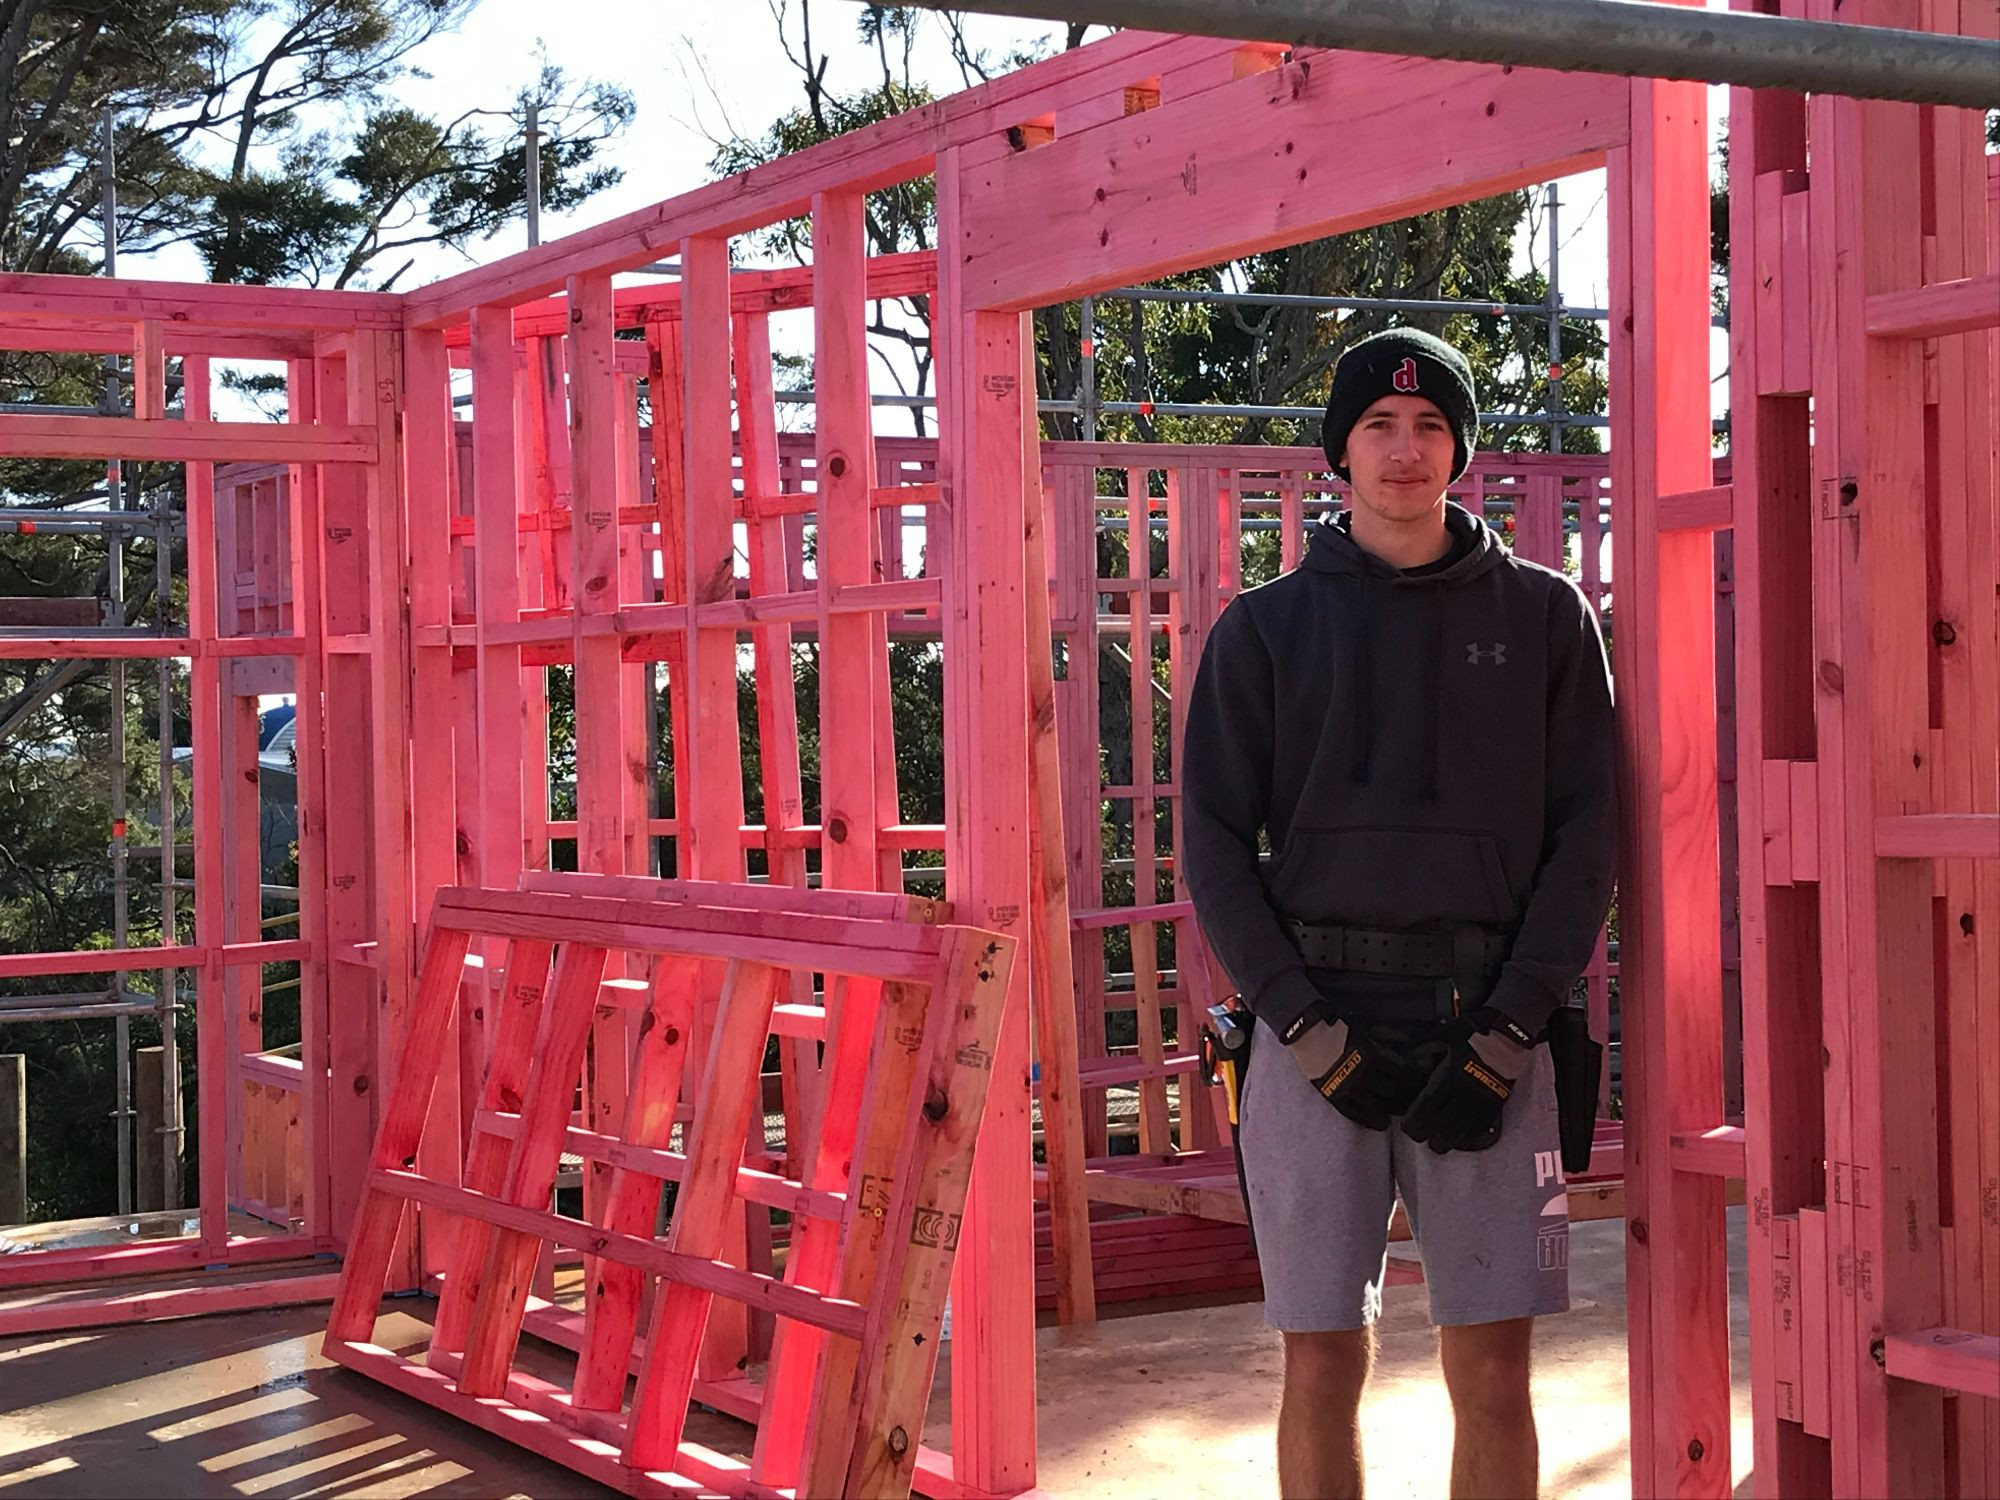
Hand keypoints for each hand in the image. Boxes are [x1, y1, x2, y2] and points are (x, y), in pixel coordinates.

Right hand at [1286, 1015, 1431, 1131]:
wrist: (1306, 1032)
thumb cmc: (1337, 1026)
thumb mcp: (1366, 1026)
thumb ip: (1388, 1036)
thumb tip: (1408, 1043)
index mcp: (1372, 1055)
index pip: (1403, 1074)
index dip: (1417, 1081)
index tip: (1426, 1084)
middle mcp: (1362, 1074)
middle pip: (1394, 1092)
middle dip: (1409, 1097)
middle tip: (1421, 1102)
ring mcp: (1347, 1087)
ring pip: (1378, 1104)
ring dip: (1394, 1109)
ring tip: (1406, 1113)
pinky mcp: (1334, 1095)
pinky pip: (1354, 1113)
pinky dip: (1369, 1120)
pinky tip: (1382, 1124)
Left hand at [1399, 1008, 1533, 1153]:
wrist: (1508, 1035)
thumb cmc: (1473, 1033)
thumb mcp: (1442, 1034)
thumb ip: (1420, 1047)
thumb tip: (1399, 1055)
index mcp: (1450, 1076)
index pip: (1428, 1107)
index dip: (1415, 1121)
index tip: (1407, 1126)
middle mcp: (1466, 1093)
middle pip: (1442, 1124)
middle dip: (1427, 1134)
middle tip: (1417, 1136)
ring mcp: (1482, 1101)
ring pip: (1462, 1132)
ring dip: (1446, 1141)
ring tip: (1436, 1144)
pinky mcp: (1496, 1105)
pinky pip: (1481, 1128)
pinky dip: (1468, 1138)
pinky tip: (1459, 1140)